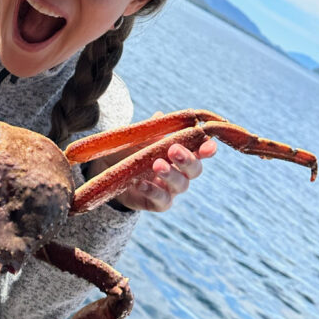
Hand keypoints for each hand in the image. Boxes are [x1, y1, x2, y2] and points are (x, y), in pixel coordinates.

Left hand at [87, 131, 217, 212]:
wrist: (110, 171)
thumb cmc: (131, 151)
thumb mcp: (140, 138)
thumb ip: (152, 130)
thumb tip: (159, 116)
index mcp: (181, 154)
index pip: (200, 151)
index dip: (207, 149)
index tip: (209, 146)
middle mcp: (180, 172)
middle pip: (194, 169)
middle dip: (187, 159)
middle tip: (174, 150)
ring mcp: (170, 189)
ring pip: (181, 185)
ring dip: (171, 174)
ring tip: (156, 164)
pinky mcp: (157, 203)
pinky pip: (162, 201)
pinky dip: (153, 191)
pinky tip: (141, 183)